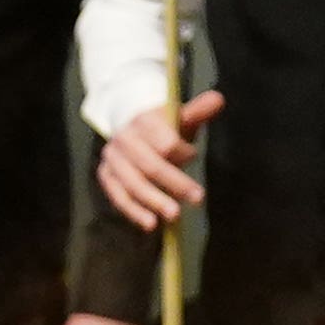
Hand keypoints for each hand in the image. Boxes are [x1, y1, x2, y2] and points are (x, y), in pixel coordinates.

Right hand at [97, 87, 222, 233]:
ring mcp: (112, 159)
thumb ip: (198, 110)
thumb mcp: (179, 116)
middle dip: (174, 183)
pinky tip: (150, 224)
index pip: (164, 143)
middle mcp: (124, 139)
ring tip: (174, 216)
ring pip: (132, 184)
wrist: (128, 125)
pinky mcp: (106, 175)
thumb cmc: (162, 125)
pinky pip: (118, 196)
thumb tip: (219, 100)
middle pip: (150, 166)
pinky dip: (133, 211)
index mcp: (143, 121)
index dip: (182, 152)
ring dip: (154, 202)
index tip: (193, 156)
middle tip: (198, 199)